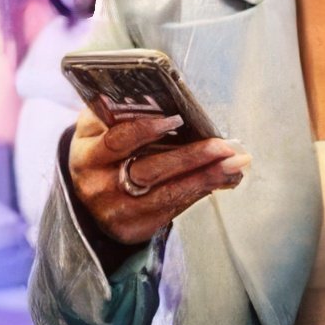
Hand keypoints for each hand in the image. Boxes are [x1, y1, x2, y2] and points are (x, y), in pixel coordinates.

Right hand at [68, 108, 250, 245]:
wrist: (89, 191)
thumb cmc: (102, 147)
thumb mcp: (99, 127)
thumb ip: (120, 111)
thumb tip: (163, 96)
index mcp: (87, 155)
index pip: (117, 141)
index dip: (146, 130)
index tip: (176, 118)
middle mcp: (99, 187)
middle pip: (149, 171)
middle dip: (192, 157)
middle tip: (225, 146)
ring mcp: (117, 212)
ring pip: (167, 194)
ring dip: (206, 177)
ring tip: (236, 163)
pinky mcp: (134, 228)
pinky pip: (173, 209)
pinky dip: (201, 191)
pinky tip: (225, 178)